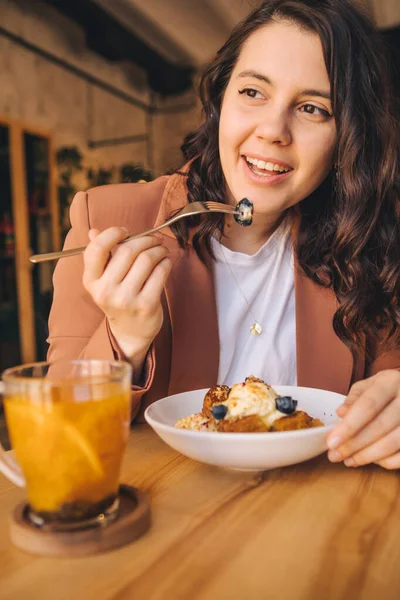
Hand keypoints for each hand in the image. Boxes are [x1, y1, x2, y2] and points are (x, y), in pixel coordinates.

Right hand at [83, 227, 171, 371]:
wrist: (130, 332)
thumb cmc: (118, 297)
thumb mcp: (103, 280)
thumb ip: (99, 255)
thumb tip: (93, 231)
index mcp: (91, 281)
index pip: (96, 249)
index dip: (112, 233)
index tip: (125, 231)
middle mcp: (105, 291)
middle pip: (128, 250)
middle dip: (145, 239)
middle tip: (155, 239)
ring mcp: (126, 300)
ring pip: (146, 259)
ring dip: (158, 249)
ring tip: (161, 250)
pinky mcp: (146, 305)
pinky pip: (160, 272)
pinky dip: (166, 262)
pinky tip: (165, 262)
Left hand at [327, 369, 399, 469]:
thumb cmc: (386, 389)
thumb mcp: (368, 386)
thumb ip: (354, 399)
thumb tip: (340, 414)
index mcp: (390, 382)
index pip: (368, 405)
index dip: (348, 426)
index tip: (331, 442)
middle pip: (380, 426)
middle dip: (354, 445)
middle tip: (334, 455)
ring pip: (393, 443)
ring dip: (367, 456)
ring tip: (348, 460)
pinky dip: (386, 462)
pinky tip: (371, 460)